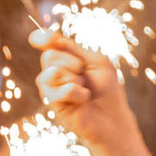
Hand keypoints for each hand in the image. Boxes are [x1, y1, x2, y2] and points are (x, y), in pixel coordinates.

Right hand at [34, 28, 138, 147]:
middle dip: (73, 63)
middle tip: (85, 76)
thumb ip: (74, 49)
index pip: (46, 42)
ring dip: (75, 79)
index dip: (42, 37)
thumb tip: (53, 39)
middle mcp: (54, 70)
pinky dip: (77, 93)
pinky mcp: (52, 102)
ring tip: (85, 90)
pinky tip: (83, 100)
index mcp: (65, 58)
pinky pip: (61, 89)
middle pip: (50, 55)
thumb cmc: (108, 89)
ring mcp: (51, 87)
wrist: (112, 117)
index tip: (48, 39)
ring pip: (53, 72)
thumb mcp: (96, 62)